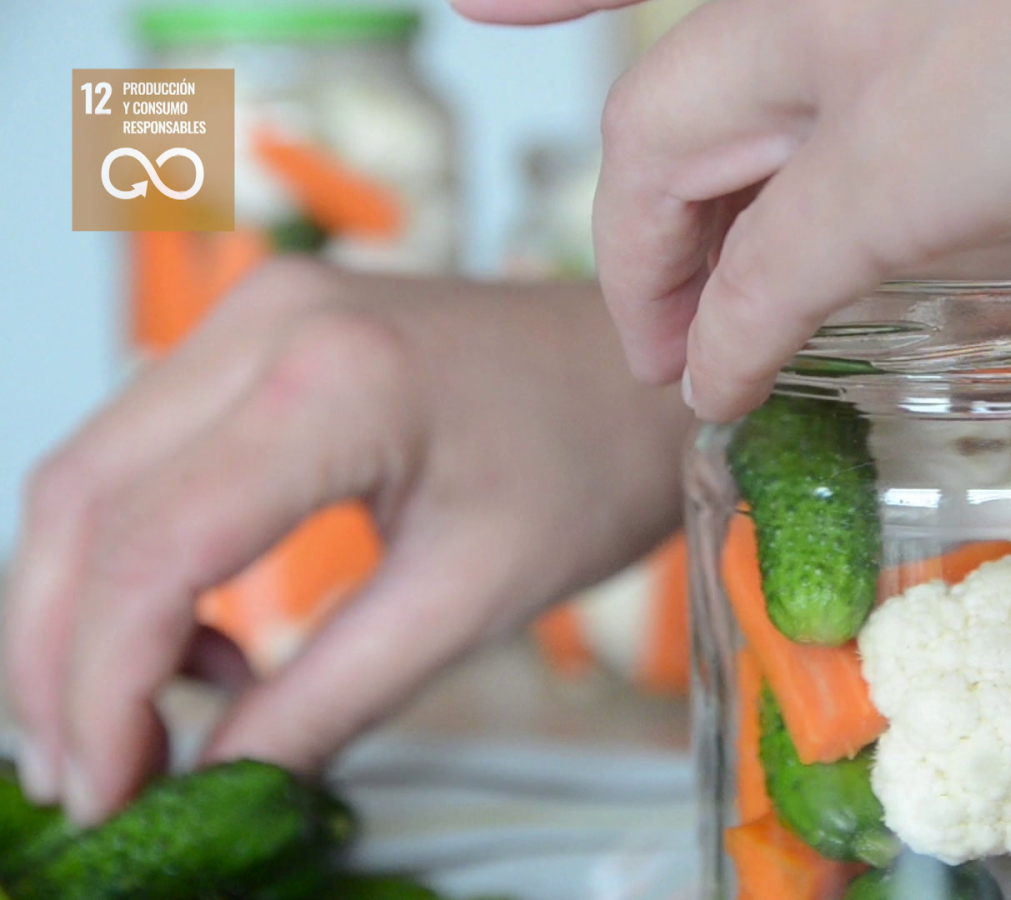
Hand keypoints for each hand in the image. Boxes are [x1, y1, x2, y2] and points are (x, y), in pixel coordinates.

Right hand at [5, 260, 689, 822]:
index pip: (153, 548)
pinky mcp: (260, 335)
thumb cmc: (592, 467)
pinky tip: (202, 641)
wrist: (642, 376)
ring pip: (94, 477)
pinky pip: (146, 452)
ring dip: (84, 611)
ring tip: (133, 726)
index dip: (103, 687)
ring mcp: (255, 313)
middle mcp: (267, 321)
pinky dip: (137, 558)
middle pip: (84, 503)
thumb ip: (331, 696)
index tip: (109, 790)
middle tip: (88, 776)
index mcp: (334, 381)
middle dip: (59, 658)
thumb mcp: (473, 598)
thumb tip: (210, 780)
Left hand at [459, 0, 1010, 420]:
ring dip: (646, 257)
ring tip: (662, 349)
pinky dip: (723, 337)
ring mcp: (863, 57)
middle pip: (677, 70)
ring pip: (666, 146)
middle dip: (643, 183)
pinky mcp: (892, 169)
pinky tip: (711, 392)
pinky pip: (763, 272)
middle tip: (655, 276)